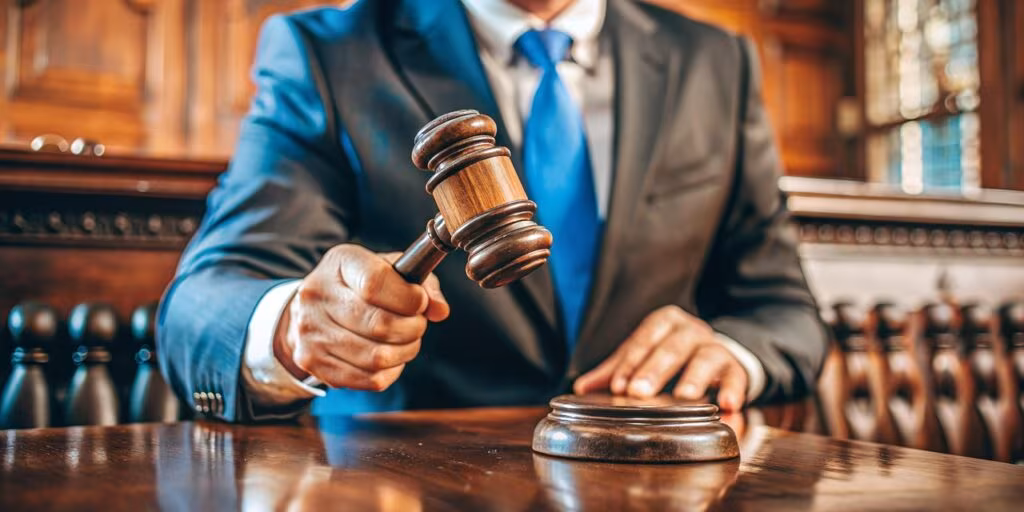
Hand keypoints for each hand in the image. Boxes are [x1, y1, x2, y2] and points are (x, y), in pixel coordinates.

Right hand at [273, 244, 448, 390]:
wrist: (312, 309)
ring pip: (377, 357)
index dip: (408, 298)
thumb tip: (440, 310)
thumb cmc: (361, 286)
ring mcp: (312, 332)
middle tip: (417, 324)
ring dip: (405, 351)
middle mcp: (317, 296)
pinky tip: (390, 355)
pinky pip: (370, 378)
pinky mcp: (315, 363)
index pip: (376, 283)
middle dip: (412, 328)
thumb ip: (422, 284)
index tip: (420, 302)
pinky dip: (391, 370)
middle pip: (379, 324)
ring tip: (406, 340)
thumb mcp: (391, 270)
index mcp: (340, 264)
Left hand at [573, 305, 747, 409]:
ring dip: (695, 376)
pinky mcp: (736, 368)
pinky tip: (727, 405)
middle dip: (655, 369)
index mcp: (665, 322)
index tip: (619, 386)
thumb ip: (616, 371)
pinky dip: (733, 390)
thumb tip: (580, 387)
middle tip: (639, 392)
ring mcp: (716, 347)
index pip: (644, 338)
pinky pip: (737, 377)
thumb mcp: (644, 357)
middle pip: (673, 346)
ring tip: (684, 396)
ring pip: (707, 357)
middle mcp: (692, 330)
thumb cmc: (672, 355)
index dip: (631, 362)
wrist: (718, 354)